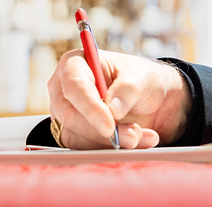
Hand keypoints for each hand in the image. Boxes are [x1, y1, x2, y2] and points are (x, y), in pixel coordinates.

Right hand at [47, 49, 190, 148]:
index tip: (110, 126)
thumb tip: (113, 109)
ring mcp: (64, 112)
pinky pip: (83, 148)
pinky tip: (136, 141)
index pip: (74, 86)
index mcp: (76, 63)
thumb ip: (128, 89)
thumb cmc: (140, 80)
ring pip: (76, 136)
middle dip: (102, 131)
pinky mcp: (71, 133)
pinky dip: (110, 149)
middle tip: (134, 135)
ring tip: (140, 135)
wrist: (149, 99)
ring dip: (110, 142)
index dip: (90, 107)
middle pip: (70, 115)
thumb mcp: (142, 77)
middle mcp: (63, 88)